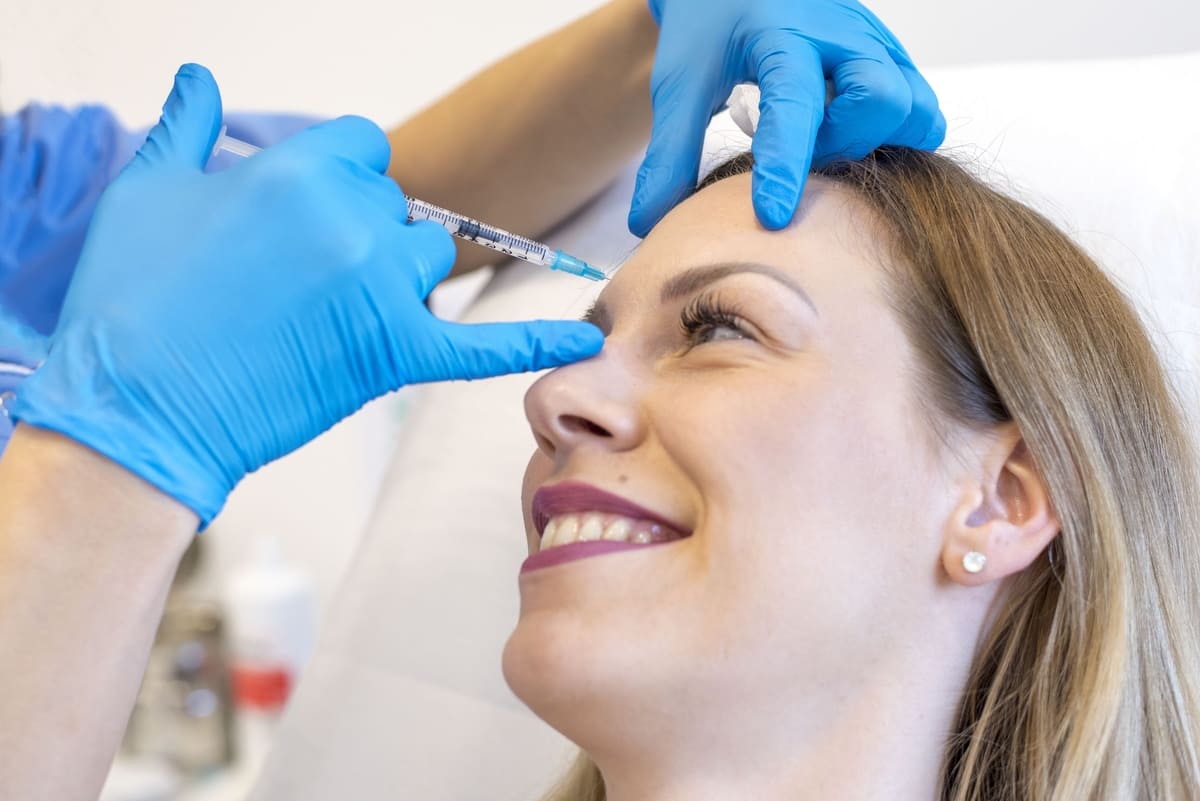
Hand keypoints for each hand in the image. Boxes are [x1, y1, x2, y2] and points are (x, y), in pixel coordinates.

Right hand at [14, 64, 602, 524]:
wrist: (139, 405)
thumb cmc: (130, 300)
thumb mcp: (146, 190)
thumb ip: (186, 125)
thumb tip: (201, 77)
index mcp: (299, 170)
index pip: (361, 150)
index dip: (338, 182)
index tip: (309, 217)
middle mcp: (351, 219)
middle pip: (395, 207)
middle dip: (360, 235)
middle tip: (299, 283)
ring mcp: (379, 287)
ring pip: (427, 258)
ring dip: (396, 278)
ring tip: (329, 314)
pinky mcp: (394, 353)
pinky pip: (481, 345)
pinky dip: (532, 342)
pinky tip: (580, 338)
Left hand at [628, 0, 945, 234]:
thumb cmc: (708, 26)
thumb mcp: (680, 85)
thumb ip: (669, 156)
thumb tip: (648, 225)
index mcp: (781, 35)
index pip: (794, 105)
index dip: (786, 165)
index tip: (772, 217)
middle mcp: (840, 33)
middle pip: (881, 99)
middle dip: (845, 142)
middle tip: (807, 148)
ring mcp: (873, 42)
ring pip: (913, 105)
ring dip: (874, 139)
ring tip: (827, 139)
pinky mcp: (889, 54)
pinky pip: (917, 106)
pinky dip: (889, 133)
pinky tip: (846, 135)